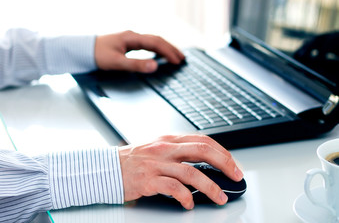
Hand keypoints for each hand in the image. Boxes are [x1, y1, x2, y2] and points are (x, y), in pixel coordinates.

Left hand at [95, 30, 184, 72]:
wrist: (83, 50)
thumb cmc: (98, 55)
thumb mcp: (117, 63)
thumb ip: (136, 65)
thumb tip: (155, 66)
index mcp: (132, 38)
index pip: (156, 43)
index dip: (169, 52)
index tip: (178, 61)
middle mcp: (133, 36)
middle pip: (157, 40)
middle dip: (171, 49)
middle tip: (182, 59)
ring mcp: (130, 39)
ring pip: (153, 42)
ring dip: (165, 48)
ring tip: (175, 56)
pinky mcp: (127, 43)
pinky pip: (147, 44)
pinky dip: (157, 49)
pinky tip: (159, 55)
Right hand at [118, 134, 243, 209]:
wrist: (107, 168)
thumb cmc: (133, 160)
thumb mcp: (158, 148)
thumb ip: (178, 151)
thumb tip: (204, 162)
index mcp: (169, 139)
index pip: (203, 140)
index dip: (222, 152)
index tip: (233, 164)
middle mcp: (165, 148)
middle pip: (202, 151)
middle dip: (224, 164)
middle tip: (236, 176)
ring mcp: (156, 164)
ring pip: (191, 173)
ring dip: (210, 187)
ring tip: (220, 197)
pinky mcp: (148, 180)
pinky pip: (173, 188)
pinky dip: (186, 197)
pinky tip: (189, 204)